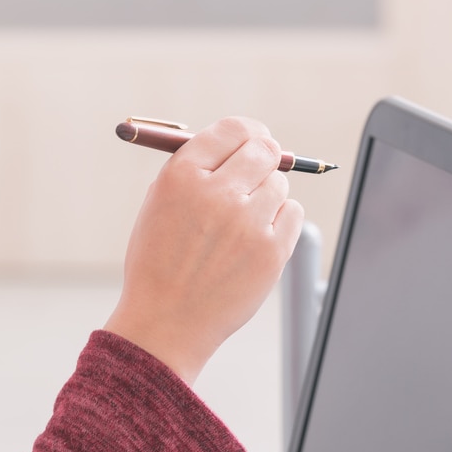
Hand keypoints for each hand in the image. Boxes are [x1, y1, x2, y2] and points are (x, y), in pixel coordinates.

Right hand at [105, 117, 303, 382]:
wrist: (165, 321)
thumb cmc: (159, 262)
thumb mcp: (158, 205)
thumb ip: (194, 170)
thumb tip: (239, 143)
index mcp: (180, 176)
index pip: (232, 129)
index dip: (248, 132)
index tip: (255, 139)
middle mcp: (215, 193)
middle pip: (265, 149)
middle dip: (265, 157)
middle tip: (260, 171)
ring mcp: (246, 222)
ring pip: (280, 183)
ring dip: (268, 195)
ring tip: (242, 223)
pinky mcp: (271, 251)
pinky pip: (294, 212)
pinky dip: (280, 220)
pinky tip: (255, 239)